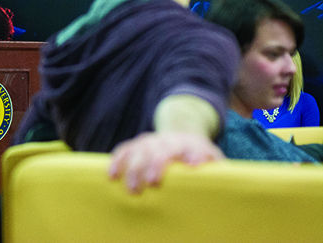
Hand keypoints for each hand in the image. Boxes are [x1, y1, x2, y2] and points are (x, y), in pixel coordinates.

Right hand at [108, 131, 224, 193]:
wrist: (184, 136)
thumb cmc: (200, 156)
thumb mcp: (213, 158)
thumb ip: (213, 165)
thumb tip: (203, 169)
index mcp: (186, 143)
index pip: (182, 148)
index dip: (179, 158)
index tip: (182, 169)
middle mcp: (165, 140)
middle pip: (156, 150)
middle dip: (151, 166)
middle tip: (149, 185)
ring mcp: (148, 141)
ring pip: (137, 151)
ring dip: (133, 169)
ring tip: (132, 189)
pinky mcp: (136, 145)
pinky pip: (123, 150)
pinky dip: (116, 161)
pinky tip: (112, 176)